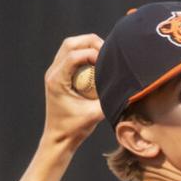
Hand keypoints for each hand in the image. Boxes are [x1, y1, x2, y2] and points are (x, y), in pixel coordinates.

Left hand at [42, 34, 103, 149]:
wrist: (59, 138)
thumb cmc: (74, 129)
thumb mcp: (95, 114)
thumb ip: (109, 98)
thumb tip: (127, 87)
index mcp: (57, 80)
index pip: (74, 55)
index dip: (93, 53)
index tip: (108, 62)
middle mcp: (53, 72)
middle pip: (70, 44)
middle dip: (92, 42)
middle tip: (109, 52)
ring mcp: (54, 72)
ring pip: (70, 46)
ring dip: (88, 45)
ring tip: (105, 55)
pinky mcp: (59, 74)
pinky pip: (71, 55)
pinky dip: (85, 53)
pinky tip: (98, 62)